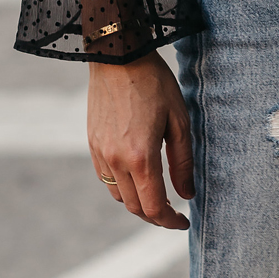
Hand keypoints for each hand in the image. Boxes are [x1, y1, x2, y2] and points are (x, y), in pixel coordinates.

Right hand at [87, 52, 193, 229]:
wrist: (117, 55)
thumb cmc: (154, 84)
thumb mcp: (179, 121)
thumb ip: (183, 162)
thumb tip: (186, 195)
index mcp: (140, 157)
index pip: (154, 207)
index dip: (170, 221)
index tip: (184, 222)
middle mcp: (115, 160)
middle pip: (134, 207)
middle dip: (156, 216)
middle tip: (174, 212)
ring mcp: (100, 153)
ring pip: (118, 196)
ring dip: (138, 202)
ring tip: (157, 195)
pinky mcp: (91, 144)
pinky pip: (105, 178)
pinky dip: (123, 186)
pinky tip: (138, 176)